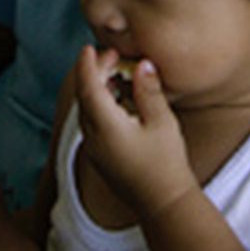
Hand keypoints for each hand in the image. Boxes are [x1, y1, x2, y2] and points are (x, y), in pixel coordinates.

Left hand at [75, 46, 196, 221]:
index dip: (88, 65)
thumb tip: (142, 64)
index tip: (90, 47)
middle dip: (94, 73)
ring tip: (116, 74)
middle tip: (112, 56)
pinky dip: (99, 104)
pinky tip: (118, 99)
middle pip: (85, 97)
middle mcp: (94, 138)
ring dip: (96, 88)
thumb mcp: (162, 121)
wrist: (163, 202)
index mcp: (106, 126)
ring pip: (86, 110)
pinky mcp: (100, 157)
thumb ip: (149, 90)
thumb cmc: (165, 163)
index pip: (89, 88)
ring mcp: (95, 150)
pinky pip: (91, 123)